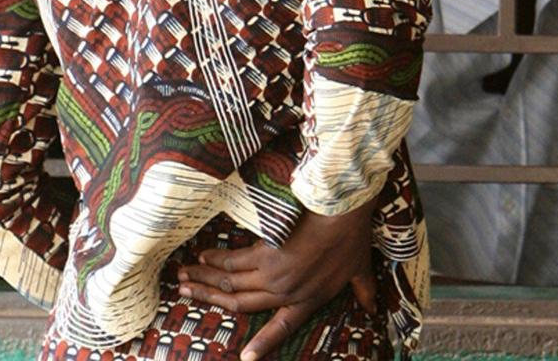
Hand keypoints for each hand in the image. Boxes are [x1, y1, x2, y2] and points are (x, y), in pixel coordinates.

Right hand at [178, 206, 378, 360]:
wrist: (341, 211)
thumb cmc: (352, 237)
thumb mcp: (361, 270)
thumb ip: (362, 292)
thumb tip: (372, 308)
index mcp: (308, 300)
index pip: (281, 328)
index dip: (262, 344)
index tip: (245, 359)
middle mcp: (286, 292)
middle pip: (240, 302)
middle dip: (210, 299)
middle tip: (186, 293)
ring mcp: (272, 275)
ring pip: (230, 282)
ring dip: (204, 279)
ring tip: (184, 276)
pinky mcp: (264, 254)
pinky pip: (232, 261)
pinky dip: (215, 260)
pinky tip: (203, 257)